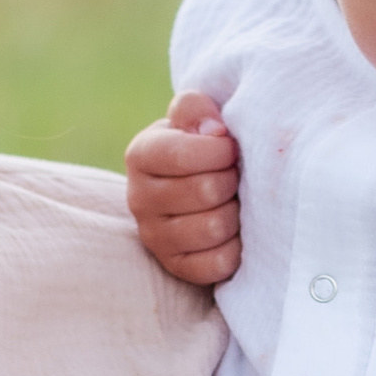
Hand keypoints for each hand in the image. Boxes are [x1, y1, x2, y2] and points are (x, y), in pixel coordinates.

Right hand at [126, 92, 240, 284]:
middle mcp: (138, 198)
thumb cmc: (202, 147)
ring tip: (234, 202)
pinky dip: (237, 248)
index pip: (182, 154)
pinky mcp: (176, 267)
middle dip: (232, 181)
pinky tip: (234, 232)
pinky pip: (218, 263)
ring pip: (214, 228)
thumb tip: (213, 131)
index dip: (220, 151)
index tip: (231, 148)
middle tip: (234, 177)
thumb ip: (195, 108)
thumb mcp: (194, 118)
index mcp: (141, 155)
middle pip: (205, 192)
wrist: (201, 186)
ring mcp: (154, 237)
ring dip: (236, 213)